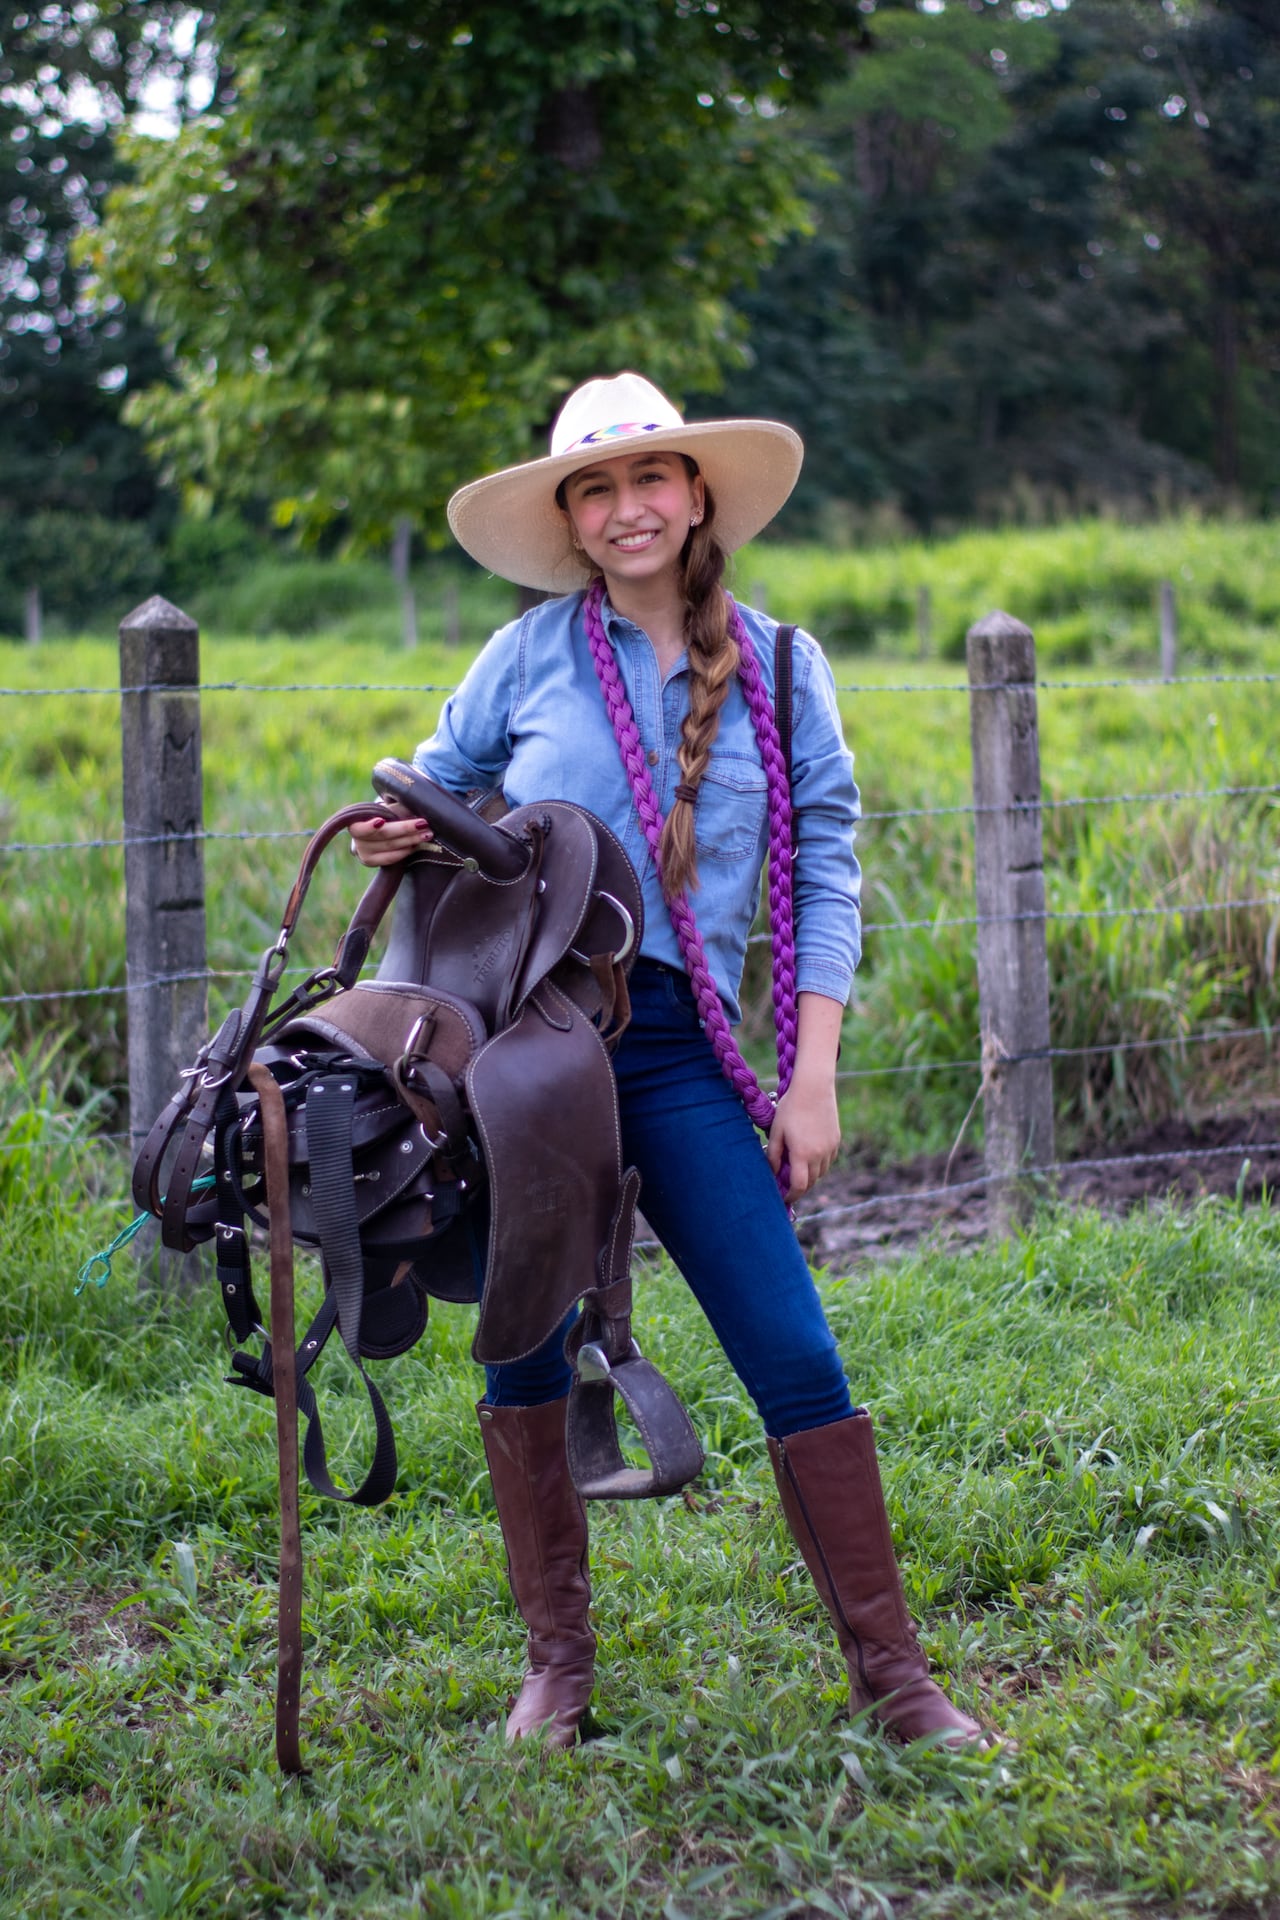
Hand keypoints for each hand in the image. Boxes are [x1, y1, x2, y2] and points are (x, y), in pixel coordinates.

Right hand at [349, 804, 433, 866]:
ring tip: (426, 834)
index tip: (381, 821)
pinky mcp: (371, 862)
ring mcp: (363, 853)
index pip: (360, 827)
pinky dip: (404, 851)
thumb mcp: (389, 809)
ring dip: (410, 840)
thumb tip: (416, 806)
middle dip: (405, 829)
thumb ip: (397, 808)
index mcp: (355, 822)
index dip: (369, 826)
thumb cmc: (386, 816)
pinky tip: (415, 846)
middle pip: (382, 835)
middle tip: (423, 824)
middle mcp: (356, 840)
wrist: (379, 831)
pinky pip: (390, 858)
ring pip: (390, 846)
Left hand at [766, 991, 844, 1197]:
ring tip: (796, 1169)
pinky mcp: (836, 1140)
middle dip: (799, 1187)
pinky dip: (819, 1164)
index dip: (792, 1195)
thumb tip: (773, 1172)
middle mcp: (819, 1155)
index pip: (799, 1186)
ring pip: (821, 1172)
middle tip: (787, 1185)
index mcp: (802, 1154)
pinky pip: (828, 1160)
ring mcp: (830, 1148)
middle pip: (811, 1182)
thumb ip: (773, 1154)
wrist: (814, 1088)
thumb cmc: (790, 1108)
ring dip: (810, 1175)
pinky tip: (809, 1156)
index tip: (784, 1198)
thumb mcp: (776, 1131)